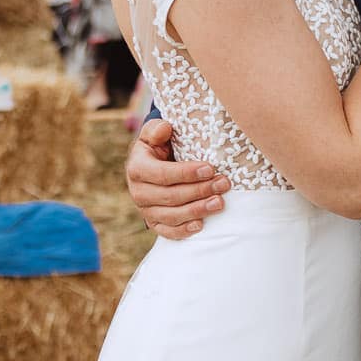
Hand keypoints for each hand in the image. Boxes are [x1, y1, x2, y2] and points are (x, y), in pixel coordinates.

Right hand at [126, 117, 228, 239]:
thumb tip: (165, 128)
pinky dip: (184, 231)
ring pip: (172, 215)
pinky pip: (168, 231)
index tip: (210, 169)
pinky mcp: (154, 223)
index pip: (163, 174)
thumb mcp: (154, 134)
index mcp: (137, 168)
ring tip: (220, 203)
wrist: (150, 166)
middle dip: (199, 190)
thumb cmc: (158, 146)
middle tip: (223, 184)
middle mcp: (138, 191)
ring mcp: (145, 210)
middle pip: (171, 196)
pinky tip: (201, 225)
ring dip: (197, 210)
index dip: (187, 173)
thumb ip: (157, 129)